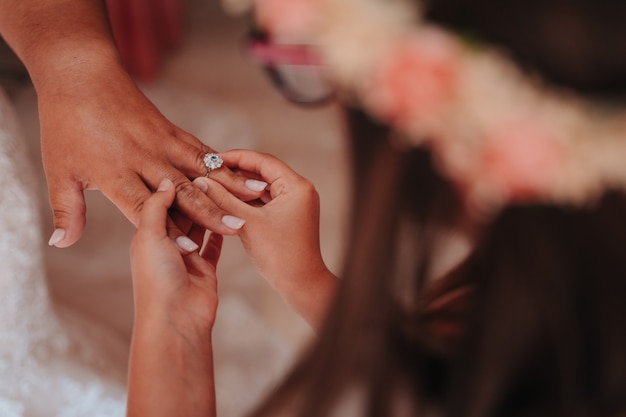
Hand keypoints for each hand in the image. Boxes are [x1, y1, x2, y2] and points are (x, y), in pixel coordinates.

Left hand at [38, 67, 262, 246]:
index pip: (146, 208)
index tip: (192, 250)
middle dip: (212, 211)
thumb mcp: (58, 171)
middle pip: (183, 190)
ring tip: (256, 195)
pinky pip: (202, 149)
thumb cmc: (65, 125)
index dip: (169, 229)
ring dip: (229, 183)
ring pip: (201, 167)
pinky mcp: (172, 130)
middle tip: (239, 227)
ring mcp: (162, 142)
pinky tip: (242, 172)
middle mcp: (144, 159)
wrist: (80, 74)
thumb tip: (61, 244)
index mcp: (115, 173)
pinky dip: (223, 163)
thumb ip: (66, 210)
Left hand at [130, 178, 221, 328]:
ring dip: (212, 209)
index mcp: (148, 233)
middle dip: (199, 193)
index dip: (179, 181)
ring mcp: (187, 255)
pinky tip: (230, 214)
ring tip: (227, 189)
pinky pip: (215, 245)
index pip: (164, 199)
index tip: (192, 163)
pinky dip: (221, 231)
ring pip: (201, 224)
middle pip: (185, 210)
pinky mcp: (205, 267)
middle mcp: (166, 242)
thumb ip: (156, 207)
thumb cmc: (156, 280)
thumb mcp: (149, 237)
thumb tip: (166, 181)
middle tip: (217, 172)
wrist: (175, 320)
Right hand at [193, 149, 337, 328]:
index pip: (263, 161)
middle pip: (262, 172)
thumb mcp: (247, 223)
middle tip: (209, 171)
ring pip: (262, 187)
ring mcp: (295, 203)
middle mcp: (300, 190)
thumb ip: (223, 199)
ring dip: (240, 187)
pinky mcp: (289, 215)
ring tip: (213, 185)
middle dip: (235, 172)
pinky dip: (247, 201)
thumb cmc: (279, 255)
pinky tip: (226, 200)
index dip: (236, 157)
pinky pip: (265, 201)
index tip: (212, 159)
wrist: (300, 284)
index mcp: (296, 186)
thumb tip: (201, 180)